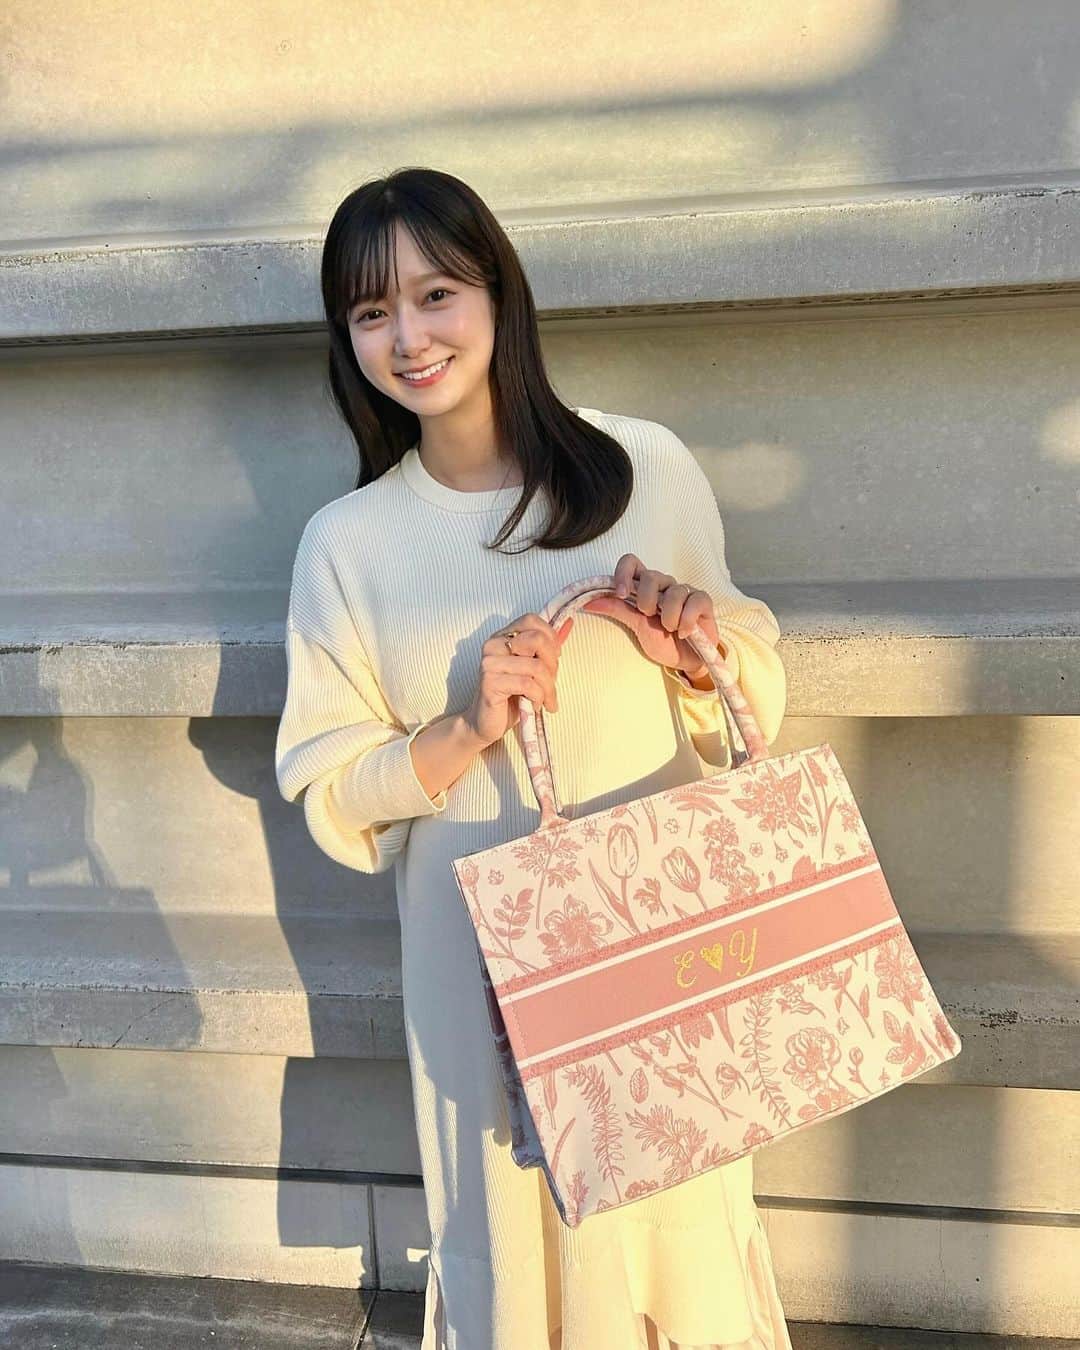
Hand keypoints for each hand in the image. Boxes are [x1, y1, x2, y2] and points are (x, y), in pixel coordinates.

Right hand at [463, 611, 574, 748]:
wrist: (484, 723)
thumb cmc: (510, 697)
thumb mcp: (531, 670)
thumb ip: (544, 650)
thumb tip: (569, 624)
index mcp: (502, 637)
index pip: (530, 620)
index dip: (550, 637)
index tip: (555, 658)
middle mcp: (493, 645)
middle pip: (537, 640)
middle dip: (552, 664)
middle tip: (551, 683)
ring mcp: (489, 663)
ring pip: (536, 666)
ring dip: (548, 688)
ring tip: (546, 700)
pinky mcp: (489, 682)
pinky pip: (527, 684)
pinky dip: (538, 697)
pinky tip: (535, 706)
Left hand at [581, 554, 724, 680]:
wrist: (686, 661)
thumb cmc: (662, 641)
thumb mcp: (636, 625)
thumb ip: (616, 609)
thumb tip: (588, 602)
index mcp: (644, 586)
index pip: (631, 562)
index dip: (623, 573)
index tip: (621, 594)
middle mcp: (664, 584)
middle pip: (651, 576)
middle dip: (647, 602)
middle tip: (649, 617)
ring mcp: (684, 590)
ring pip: (674, 591)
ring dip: (669, 617)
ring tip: (670, 630)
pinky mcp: (703, 600)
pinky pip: (694, 601)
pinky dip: (687, 620)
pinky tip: (685, 631)